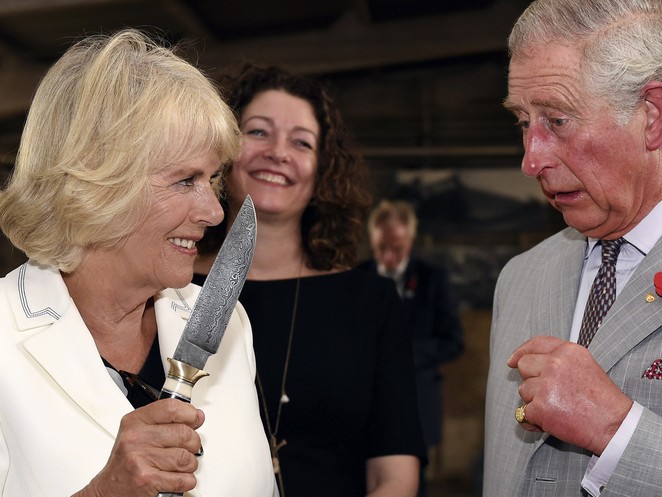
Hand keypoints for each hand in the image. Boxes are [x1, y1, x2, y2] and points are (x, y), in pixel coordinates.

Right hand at [74, 399, 204, 496]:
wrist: (108, 490)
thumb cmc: (126, 461)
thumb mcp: (139, 432)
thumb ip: (167, 421)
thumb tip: (197, 416)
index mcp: (135, 422)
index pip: (171, 408)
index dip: (189, 413)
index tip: (193, 419)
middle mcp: (136, 439)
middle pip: (184, 434)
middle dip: (193, 443)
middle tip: (187, 447)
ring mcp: (141, 460)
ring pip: (186, 458)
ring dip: (190, 464)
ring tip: (179, 465)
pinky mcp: (148, 481)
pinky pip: (183, 479)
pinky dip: (187, 480)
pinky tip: (176, 478)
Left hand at [508, 336, 631, 454]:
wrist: (614, 426)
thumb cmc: (601, 400)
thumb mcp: (585, 366)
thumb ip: (559, 359)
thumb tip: (524, 359)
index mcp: (568, 351)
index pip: (536, 344)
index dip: (521, 351)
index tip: (512, 360)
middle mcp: (555, 364)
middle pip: (524, 365)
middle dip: (531, 380)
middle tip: (550, 393)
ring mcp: (546, 385)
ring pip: (523, 390)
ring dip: (535, 401)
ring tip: (559, 408)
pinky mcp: (540, 407)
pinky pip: (523, 413)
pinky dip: (533, 420)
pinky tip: (550, 422)